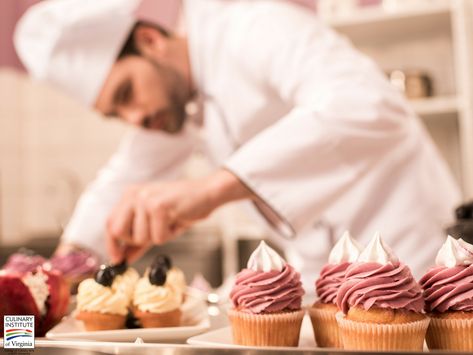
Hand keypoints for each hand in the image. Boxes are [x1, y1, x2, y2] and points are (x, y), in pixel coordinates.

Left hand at [106, 169, 252, 262]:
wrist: (207, 194)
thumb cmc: (183, 208)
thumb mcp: (155, 224)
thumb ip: (138, 241)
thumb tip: (123, 258)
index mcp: (130, 195)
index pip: (110, 223)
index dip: (112, 244)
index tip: (117, 258)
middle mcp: (134, 194)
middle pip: (119, 231)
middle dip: (135, 240)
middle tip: (154, 234)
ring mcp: (145, 199)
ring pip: (140, 237)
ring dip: (158, 237)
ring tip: (170, 223)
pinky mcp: (159, 206)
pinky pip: (157, 238)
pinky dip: (169, 235)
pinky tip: (176, 221)